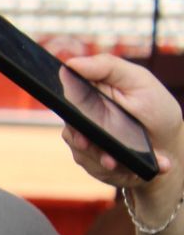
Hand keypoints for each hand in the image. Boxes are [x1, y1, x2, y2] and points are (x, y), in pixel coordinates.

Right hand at [61, 55, 179, 189]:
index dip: (66, 106)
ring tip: (121, 162)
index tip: (75, 118)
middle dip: (83, 141)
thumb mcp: (138, 80)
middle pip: (71, 130)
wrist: (169, 145)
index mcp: (88, 95)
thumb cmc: (155, 108)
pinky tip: (137, 170)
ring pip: (82, 153)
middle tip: (92, 145)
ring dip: (103, 159)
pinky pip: (96, 169)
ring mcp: (88, 143)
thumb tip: (71, 63)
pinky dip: (119, 171)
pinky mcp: (96, 163)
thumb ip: (107, 67)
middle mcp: (83, 120)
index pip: (64, 99)